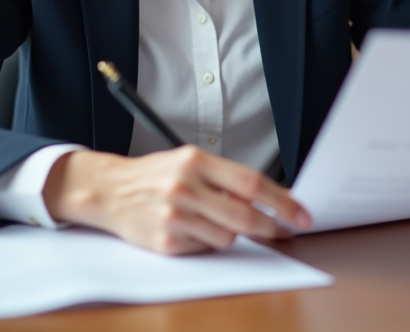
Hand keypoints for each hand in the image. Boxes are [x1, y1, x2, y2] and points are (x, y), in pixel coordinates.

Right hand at [41, 145, 311, 254]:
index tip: (300, 213)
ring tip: (209, 218)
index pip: (251, 182)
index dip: (282, 201)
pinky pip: (205, 248)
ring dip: (230, 232)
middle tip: (284, 230)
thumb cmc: (155, 175)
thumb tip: (269, 198)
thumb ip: (225, 178)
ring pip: (227, 236)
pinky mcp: (166, 241)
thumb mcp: (188, 161)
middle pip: (245, 214)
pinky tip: (190, 228)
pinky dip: (206, 241)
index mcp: (195, 161)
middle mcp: (184, 187)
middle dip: (271, 226)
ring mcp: (174, 216)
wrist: (109, 191)